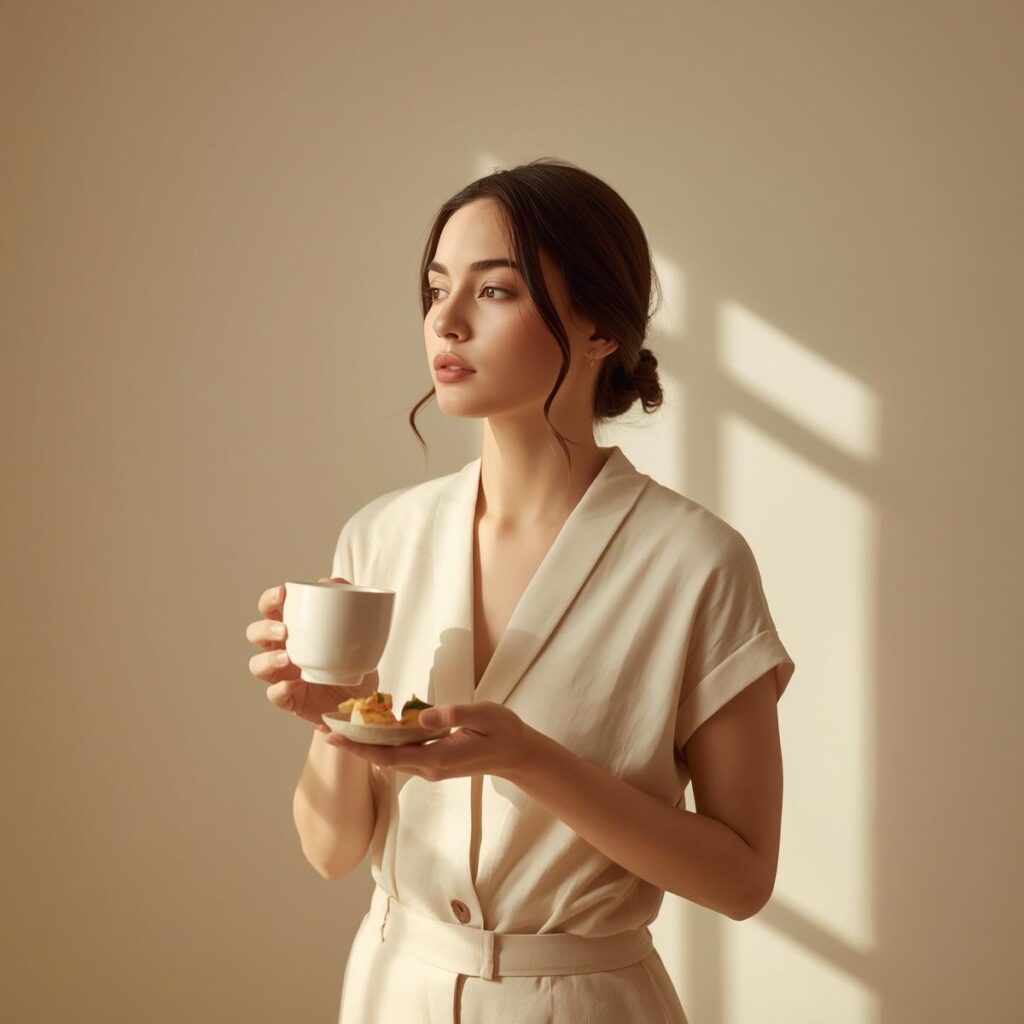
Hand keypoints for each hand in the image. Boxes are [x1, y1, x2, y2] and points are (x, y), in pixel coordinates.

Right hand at [245, 577, 375, 732]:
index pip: (270, 609)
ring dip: (268, 659)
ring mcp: (283, 676)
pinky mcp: (290, 700)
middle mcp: (282, 650)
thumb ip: (348, 603)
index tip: (282, 593)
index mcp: (294, 629)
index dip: (269, 599)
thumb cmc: (355, 659)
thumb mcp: (359, 629)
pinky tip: (295, 685)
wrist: (365, 698)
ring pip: (257, 665)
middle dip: (264, 629)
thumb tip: (331, 582)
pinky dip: (281, 689)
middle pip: (255, 634)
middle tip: (284, 630)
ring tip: (288, 658)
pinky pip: (274, 695)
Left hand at [323, 700, 536, 780]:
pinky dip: (382, 742)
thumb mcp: (483, 715)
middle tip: (323, 729)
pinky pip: (401, 752)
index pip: (388, 754)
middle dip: (352, 745)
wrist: (517, 754)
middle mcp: (428, 766)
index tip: (333, 737)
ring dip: (364, 744)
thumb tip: (418, 717)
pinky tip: (370, 729)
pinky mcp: (433, 760)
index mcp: (437, 757)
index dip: (359, 746)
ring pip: (389, 756)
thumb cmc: (503, 731)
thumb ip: (451, 714)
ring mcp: (430, 765)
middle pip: (381, 757)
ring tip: (339, 727)